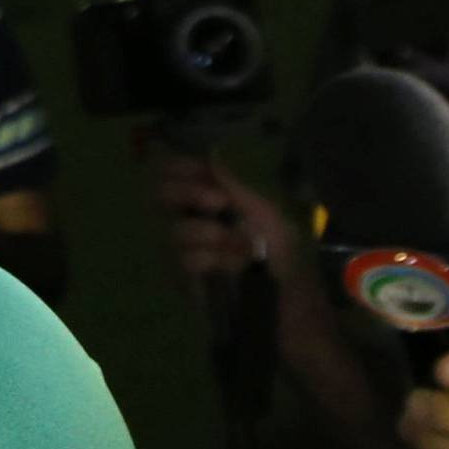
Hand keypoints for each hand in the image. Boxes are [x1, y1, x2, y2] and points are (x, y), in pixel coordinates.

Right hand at [151, 146, 298, 282]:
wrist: (288, 294)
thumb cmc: (281, 250)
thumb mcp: (265, 212)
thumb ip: (236, 186)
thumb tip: (212, 154)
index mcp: (207, 198)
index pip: (175, 172)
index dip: (181, 166)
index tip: (202, 168)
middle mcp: (189, 219)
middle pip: (160, 195)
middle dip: (187, 192)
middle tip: (220, 202)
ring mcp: (182, 250)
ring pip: (174, 230)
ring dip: (212, 234)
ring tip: (245, 245)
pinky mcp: (183, 279)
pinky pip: (184, 260)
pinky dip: (214, 259)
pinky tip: (236, 265)